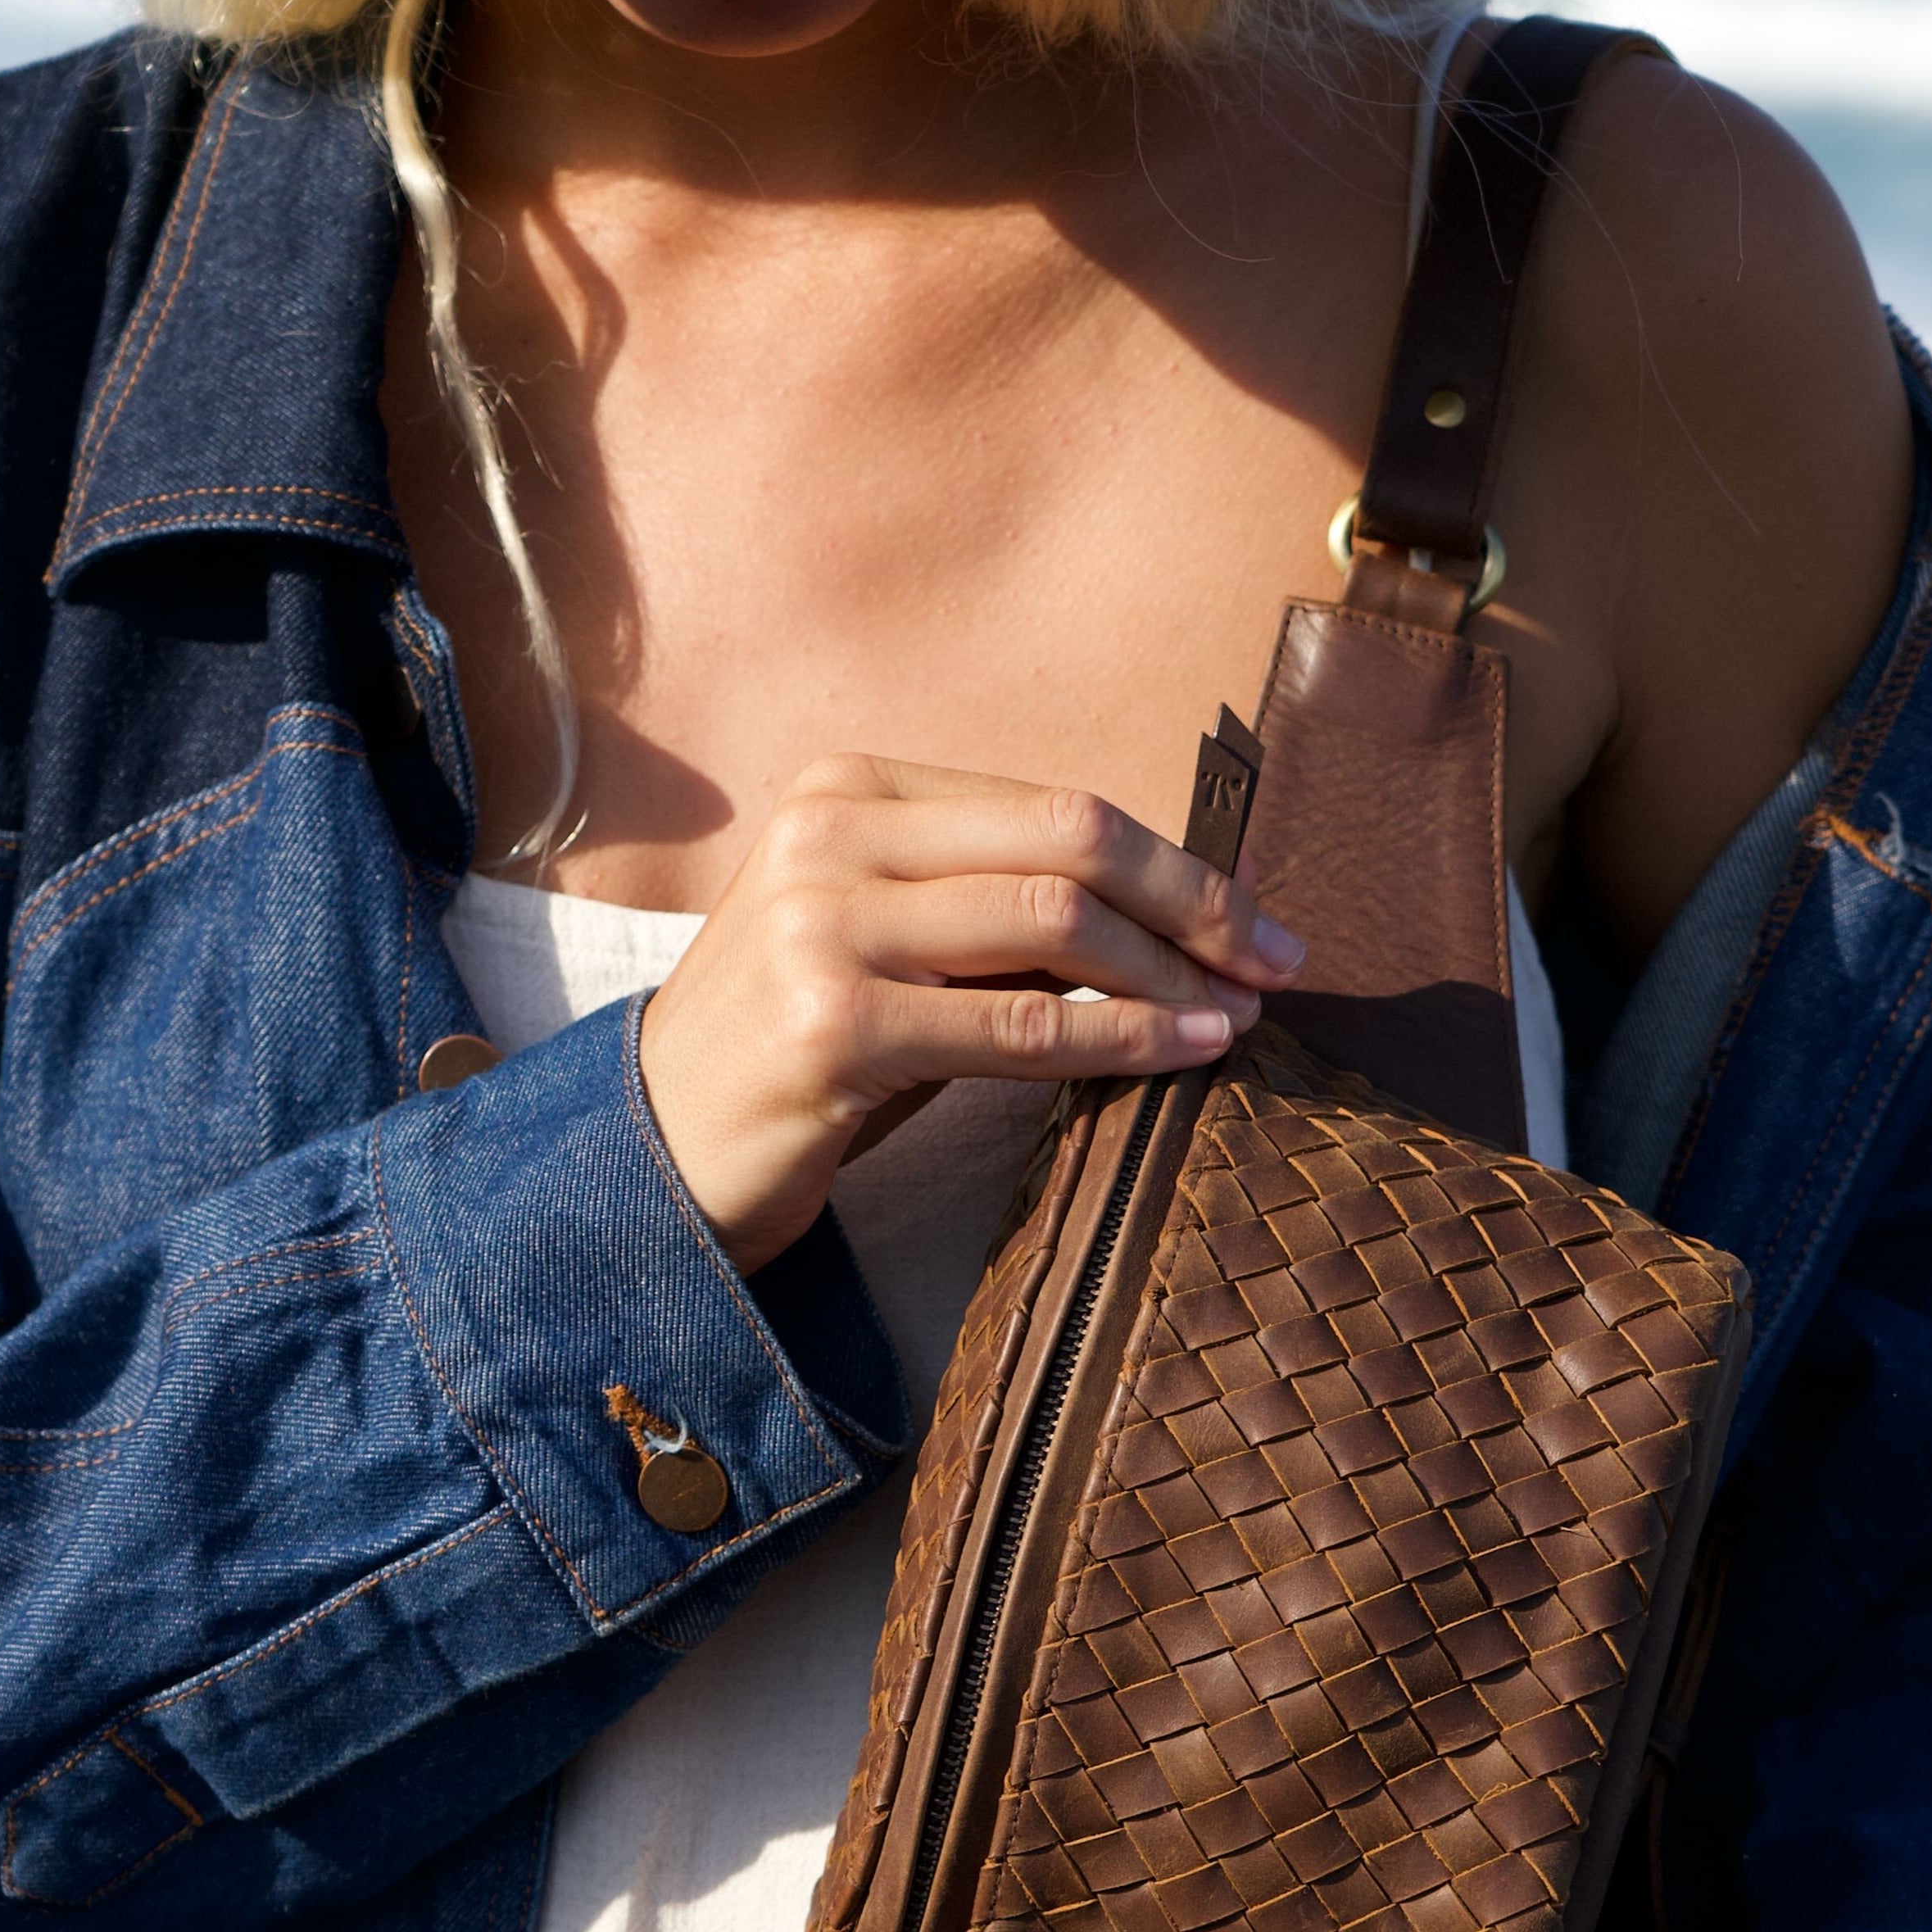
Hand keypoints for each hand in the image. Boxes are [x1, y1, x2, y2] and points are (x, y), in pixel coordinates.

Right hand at [636, 755, 1303, 1273]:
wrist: (654, 1147)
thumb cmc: (799, 1042)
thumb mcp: (890, 938)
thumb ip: (1001, 903)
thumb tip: (1183, 902)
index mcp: (848, 785)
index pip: (1051, 803)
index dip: (1172, 859)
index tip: (1254, 915)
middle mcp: (830, 833)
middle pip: (1066, 838)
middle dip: (1194, 899)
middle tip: (1277, 959)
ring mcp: (821, 923)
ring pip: (1053, 922)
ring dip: (1170, 974)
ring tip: (1235, 1017)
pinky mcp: (831, 1024)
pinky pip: (1019, 1026)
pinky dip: (1121, 1039)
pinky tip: (1182, 1055)